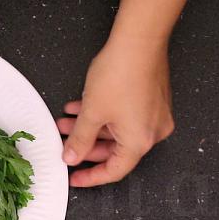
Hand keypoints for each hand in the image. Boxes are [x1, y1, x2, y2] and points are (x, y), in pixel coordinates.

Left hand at [57, 38, 174, 186]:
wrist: (138, 41)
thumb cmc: (122, 73)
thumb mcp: (91, 113)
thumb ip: (79, 139)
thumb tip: (71, 156)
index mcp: (140, 142)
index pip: (113, 171)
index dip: (91, 177)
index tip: (75, 178)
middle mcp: (151, 132)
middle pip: (113, 150)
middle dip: (84, 146)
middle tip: (64, 144)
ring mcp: (153, 115)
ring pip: (114, 131)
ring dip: (88, 128)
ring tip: (64, 122)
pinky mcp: (150, 100)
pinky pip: (123, 116)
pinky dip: (101, 115)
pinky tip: (78, 108)